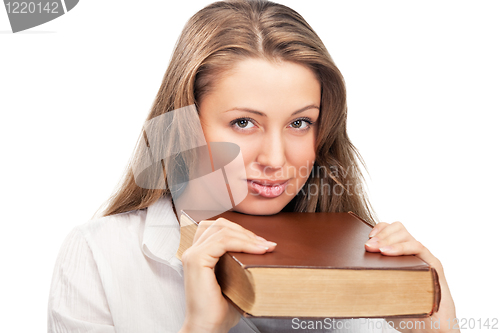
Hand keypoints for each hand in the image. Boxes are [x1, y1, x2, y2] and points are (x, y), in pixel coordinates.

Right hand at [180, 218, 276, 332]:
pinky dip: (243, 242)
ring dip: (247, 236)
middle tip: (265, 244)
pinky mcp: (197, 260)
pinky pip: (223, 241)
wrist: (207, 329)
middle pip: (220, 224)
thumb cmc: (219, 311)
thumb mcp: (233, 281)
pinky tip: (257, 250)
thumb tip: (263, 252)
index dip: (241, 231)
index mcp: (199, 255)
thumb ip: (240, 264)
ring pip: (222, 230)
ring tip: (264, 247)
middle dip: (245, 231)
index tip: (262, 243)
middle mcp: (192, 251)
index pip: (218, 229)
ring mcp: (193, 254)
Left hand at [364, 221, 458, 332]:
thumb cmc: (409, 310)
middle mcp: (414, 254)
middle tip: (367, 246)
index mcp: (402, 256)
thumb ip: (372, 281)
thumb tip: (348, 278)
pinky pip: (418, 248)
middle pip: (398, 228)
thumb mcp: (384, 293)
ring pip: (406, 236)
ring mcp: (424, 258)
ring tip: (374, 249)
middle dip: (380, 234)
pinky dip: (400, 247)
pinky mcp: (434, 265)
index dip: (378, 229)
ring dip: (388, 239)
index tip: (365, 238)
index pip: (390, 230)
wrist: (433, 328)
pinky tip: (386, 252)